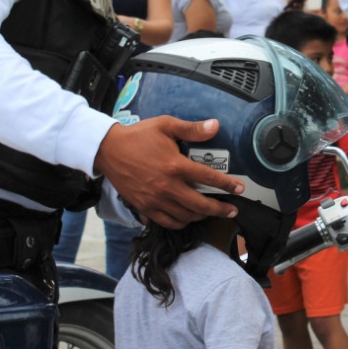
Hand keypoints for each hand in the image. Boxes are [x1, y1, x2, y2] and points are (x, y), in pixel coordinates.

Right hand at [95, 117, 243, 228]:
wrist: (108, 150)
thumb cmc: (138, 136)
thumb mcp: (165, 125)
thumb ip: (191, 129)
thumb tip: (215, 125)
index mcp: (175, 166)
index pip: (208, 178)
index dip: (227, 185)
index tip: (240, 189)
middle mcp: (167, 186)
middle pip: (200, 205)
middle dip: (220, 210)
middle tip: (232, 211)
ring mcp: (155, 200)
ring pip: (185, 217)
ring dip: (201, 217)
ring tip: (210, 213)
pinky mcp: (144, 207)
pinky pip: (167, 223)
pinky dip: (180, 223)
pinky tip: (187, 218)